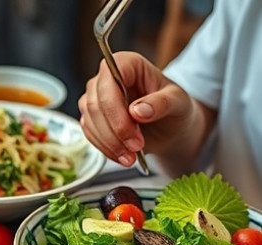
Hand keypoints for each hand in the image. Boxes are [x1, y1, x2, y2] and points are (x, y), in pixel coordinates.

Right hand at [78, 52, 196, 165]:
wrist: (169, 127)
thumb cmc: (175, 108)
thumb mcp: (178, 102)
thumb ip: (161, 103)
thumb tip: (137, 111)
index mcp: (127, 63)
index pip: (110, 78)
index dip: (117, 107)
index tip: (136, 130)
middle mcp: (105, 78)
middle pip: (96, 103)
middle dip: (115, 131)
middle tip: (136, 149)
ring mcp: (94, 98)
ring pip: (89, 121)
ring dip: (109, 143)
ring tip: (131, 157)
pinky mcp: (90, 118)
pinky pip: (89, 134)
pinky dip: (105, 148)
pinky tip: (122, 156)